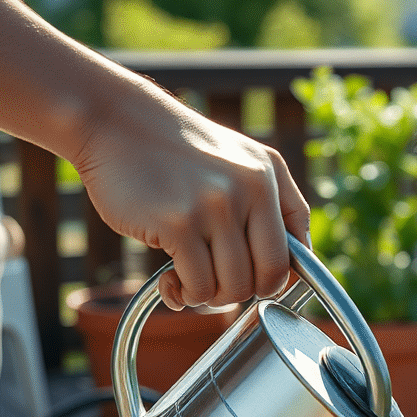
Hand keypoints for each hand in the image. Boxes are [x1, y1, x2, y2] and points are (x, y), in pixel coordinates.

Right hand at [72, 87, 309, 310]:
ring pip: (233, 287)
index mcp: (268, 177)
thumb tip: (303, 263)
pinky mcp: (177, 223)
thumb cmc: (178, 152)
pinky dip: (185, 294)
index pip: (295, 254)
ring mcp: (214, 207)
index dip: (275, 281)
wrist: (112, 120)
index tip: (253, 282)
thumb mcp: (243, 160)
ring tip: (190, 278)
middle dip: (243, 293)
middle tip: (217, 284)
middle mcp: (248, 190)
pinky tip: (171, 281)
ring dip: (211, 296)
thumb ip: (279, 205)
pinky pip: (198, 286)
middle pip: (268, 278)